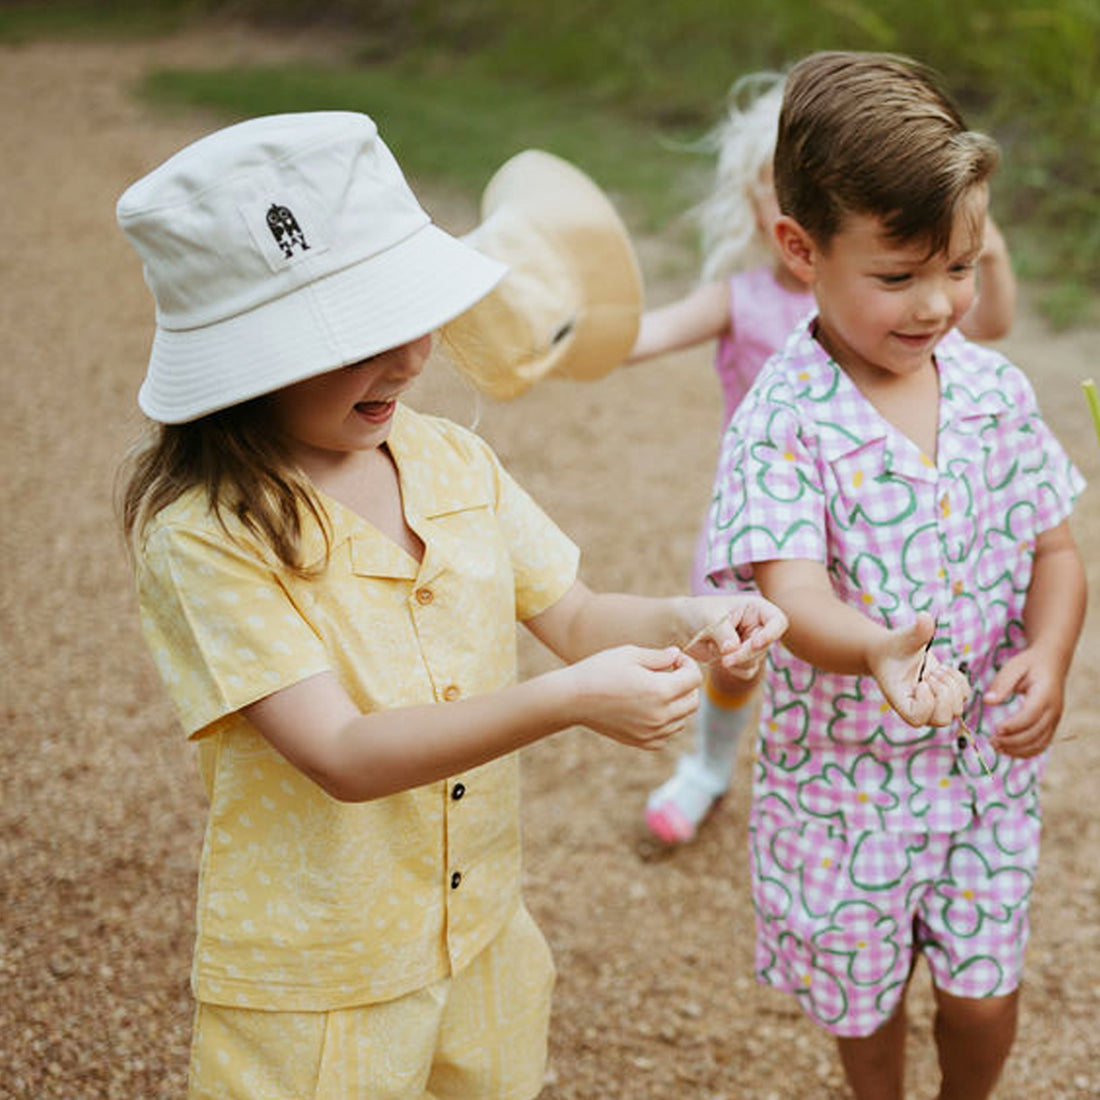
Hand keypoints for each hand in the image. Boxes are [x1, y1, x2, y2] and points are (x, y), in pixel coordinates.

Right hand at [568, 645, 701, 749]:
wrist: (572, 699)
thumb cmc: (599, 671)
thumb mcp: (630, 654)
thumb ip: (659, 656)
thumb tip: (676, 655)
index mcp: (660, 690)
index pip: (694, 679)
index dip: (688, 665)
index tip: (674, 659)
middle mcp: (660, 715)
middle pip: (693, 701)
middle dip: (687, 684)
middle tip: (670, 673)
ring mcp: (652, 732)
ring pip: (683, 719)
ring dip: (678, 703)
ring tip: (658, 689)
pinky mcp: (642, 742)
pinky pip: (668, 734)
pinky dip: (667, 722)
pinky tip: (650, 707)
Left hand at [681, 594, 787, 678]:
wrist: (682, 626)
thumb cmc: (697, 613)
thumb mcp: (709, 617)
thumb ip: (723, 632)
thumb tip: (732, 649)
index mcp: (756, 608)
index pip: (778, 621)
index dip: (771, 634)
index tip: (754, 643)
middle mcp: (758, 626)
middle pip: (764, 646)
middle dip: (744, 654)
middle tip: (724, 658)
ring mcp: (752, 644)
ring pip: (755, 661)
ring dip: (736, 662)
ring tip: (715, 650)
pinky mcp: (743, 659)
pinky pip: (746, 671)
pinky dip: (733, 669)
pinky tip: (717, 657)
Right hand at [867, 613, 970, 726]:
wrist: (893, 652)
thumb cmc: (893, 647)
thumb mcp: (902, 638)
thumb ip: (916, 632)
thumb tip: (925, 617)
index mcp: (899, 701)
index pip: (917, 719)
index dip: (926, 702)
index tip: (921, 680)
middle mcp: (916, 708)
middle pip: (942, 719)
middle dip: (943, 692)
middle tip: (930, 673)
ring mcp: (932, 706)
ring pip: (956, 711)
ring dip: (951, 686)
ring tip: (936, 670)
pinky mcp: (945, 698)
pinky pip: (963, 697)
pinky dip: (959, 682)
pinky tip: (944, 670)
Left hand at [984, 647, 1065, 757]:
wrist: (1052, 663)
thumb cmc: (1029, 664)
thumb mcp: (1014, 667)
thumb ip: (1002, 683)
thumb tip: (988, 701)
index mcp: (1045, 694)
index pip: (1031, 715)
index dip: (1014, 725)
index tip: (996, 729)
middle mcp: (1054, 710)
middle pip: (1035, 733)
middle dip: (1012, 741)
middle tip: (991, 742)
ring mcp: (1055, 720)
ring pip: (1040, 743)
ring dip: (1018, 750)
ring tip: (996, 748)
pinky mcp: (1051, 725)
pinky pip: (1041, 744)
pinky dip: (1026, 752)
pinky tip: (1008, 751)